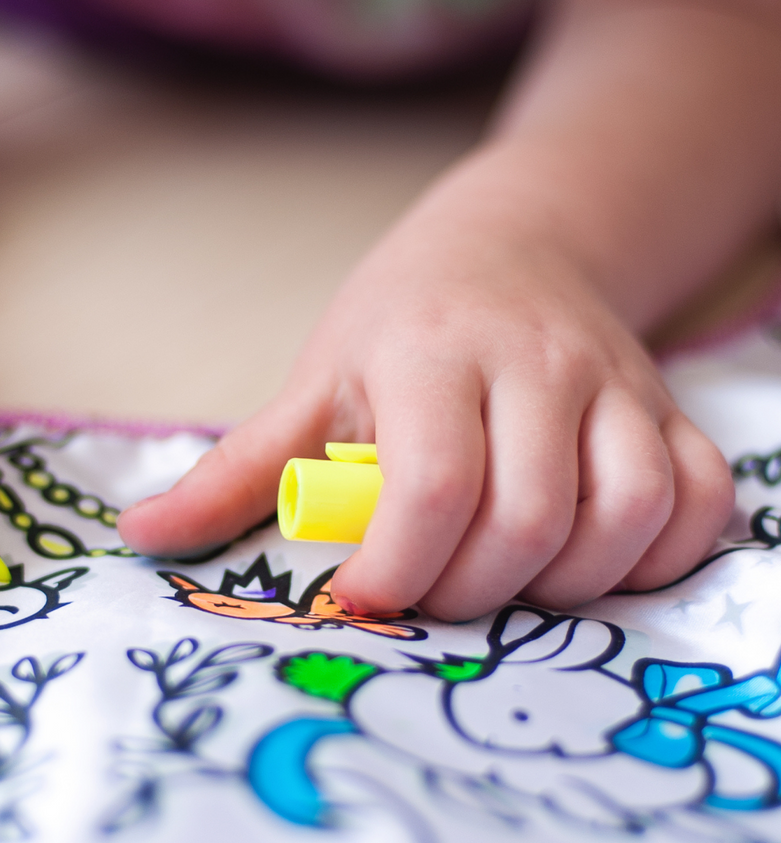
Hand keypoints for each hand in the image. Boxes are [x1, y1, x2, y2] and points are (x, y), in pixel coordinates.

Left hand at [117, 202, 733, 621]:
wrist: (512, 246)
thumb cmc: (397, 330)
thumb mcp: (312, 387)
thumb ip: (239, 471)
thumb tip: (142, 537)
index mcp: (432, 355)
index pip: (434, 486)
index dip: (399, 570)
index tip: (363, 596)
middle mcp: (537, 364)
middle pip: (529, 519)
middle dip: (471, 591)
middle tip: (429, 591)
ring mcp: (616, 386)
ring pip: (629, 513)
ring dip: (568, 583)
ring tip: (507, 578)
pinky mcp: (670, 410)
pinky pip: (699, 502)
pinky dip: (658, 555)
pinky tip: (593, 561)